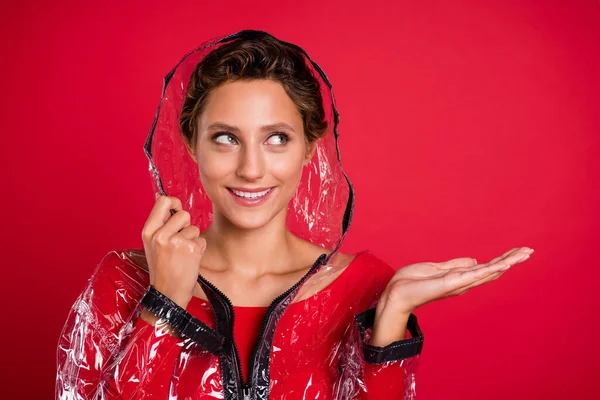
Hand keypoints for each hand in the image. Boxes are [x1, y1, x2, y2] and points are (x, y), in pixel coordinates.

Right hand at [141, 194, 205, 308]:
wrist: (168, 294)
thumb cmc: (163, 268)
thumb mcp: (153, 244)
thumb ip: (160, 223)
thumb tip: (163, 197)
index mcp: (148, 231)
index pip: (163, 201)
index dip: (174, 203)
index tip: (177, 211)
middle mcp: (160, 235)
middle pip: (183, 213)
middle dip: (186, 225)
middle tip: (180, 241)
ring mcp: (175, 242)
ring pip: (194, 228)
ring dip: (193, 239)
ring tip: (183, 254)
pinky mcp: (190, 249)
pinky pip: (202, 240)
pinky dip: (199, 249)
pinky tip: (189, 260)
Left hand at [370, 247, 533, 345]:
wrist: (397, 293)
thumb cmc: (412, 282)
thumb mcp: (436, 268)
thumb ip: (455, 265)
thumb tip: (474, 260)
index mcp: (460, 277)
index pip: (486, 267)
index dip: (502, 259)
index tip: (518, 251)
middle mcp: (463, 282)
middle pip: (492, 270)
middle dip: (511, 260)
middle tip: (529, 250)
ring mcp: (458, 283)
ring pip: (488, 272)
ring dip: (506, 262)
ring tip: (524, 254)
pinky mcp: (451, 283)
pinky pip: (473, 275)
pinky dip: (489, 269)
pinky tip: (502, 265)